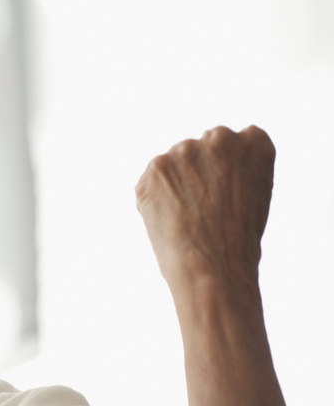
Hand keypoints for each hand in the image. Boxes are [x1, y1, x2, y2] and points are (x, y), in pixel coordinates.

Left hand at [135, 125, 274, 289]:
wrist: (213, 267)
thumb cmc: (238, 242)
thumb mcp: (255, 195)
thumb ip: (237, 167)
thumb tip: (210, 161)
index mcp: (255, 141)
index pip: (235, 140)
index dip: (225, 169)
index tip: (225, 192)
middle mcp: (222, 138)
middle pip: (199, 147)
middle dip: (196, 172)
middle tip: (202, 208)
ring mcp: (186, 149)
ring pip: (172, 163)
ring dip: (173, 184)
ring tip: (187, 217)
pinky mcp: (156, 166)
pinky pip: (150, 180)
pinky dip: (153, 198)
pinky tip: (169, 218)